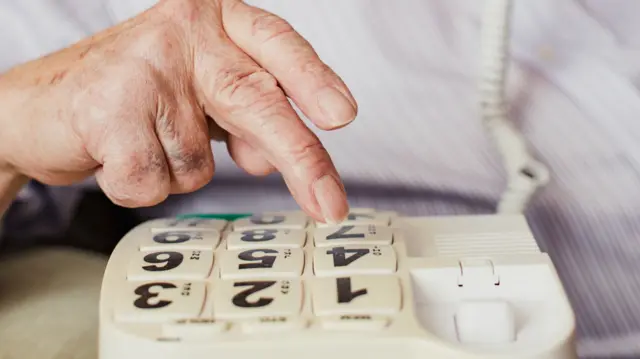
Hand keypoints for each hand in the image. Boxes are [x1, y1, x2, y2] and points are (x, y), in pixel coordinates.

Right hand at [0, 0, 356, 222]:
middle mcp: (183, 33)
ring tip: (140, 140)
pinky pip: (154, 183)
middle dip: (300, 160)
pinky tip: (114, 154)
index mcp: (213, 21)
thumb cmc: (131, 98)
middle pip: (256, 102)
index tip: (341, 116)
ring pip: (199, 163)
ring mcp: (144, 67)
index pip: (276, 42)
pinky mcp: (107, 108)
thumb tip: (272, 158)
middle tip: (328, 205)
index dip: (312, 79)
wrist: (44, 106)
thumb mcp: (198, 96)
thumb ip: (242, 116)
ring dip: (175, 171)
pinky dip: (138, 186)